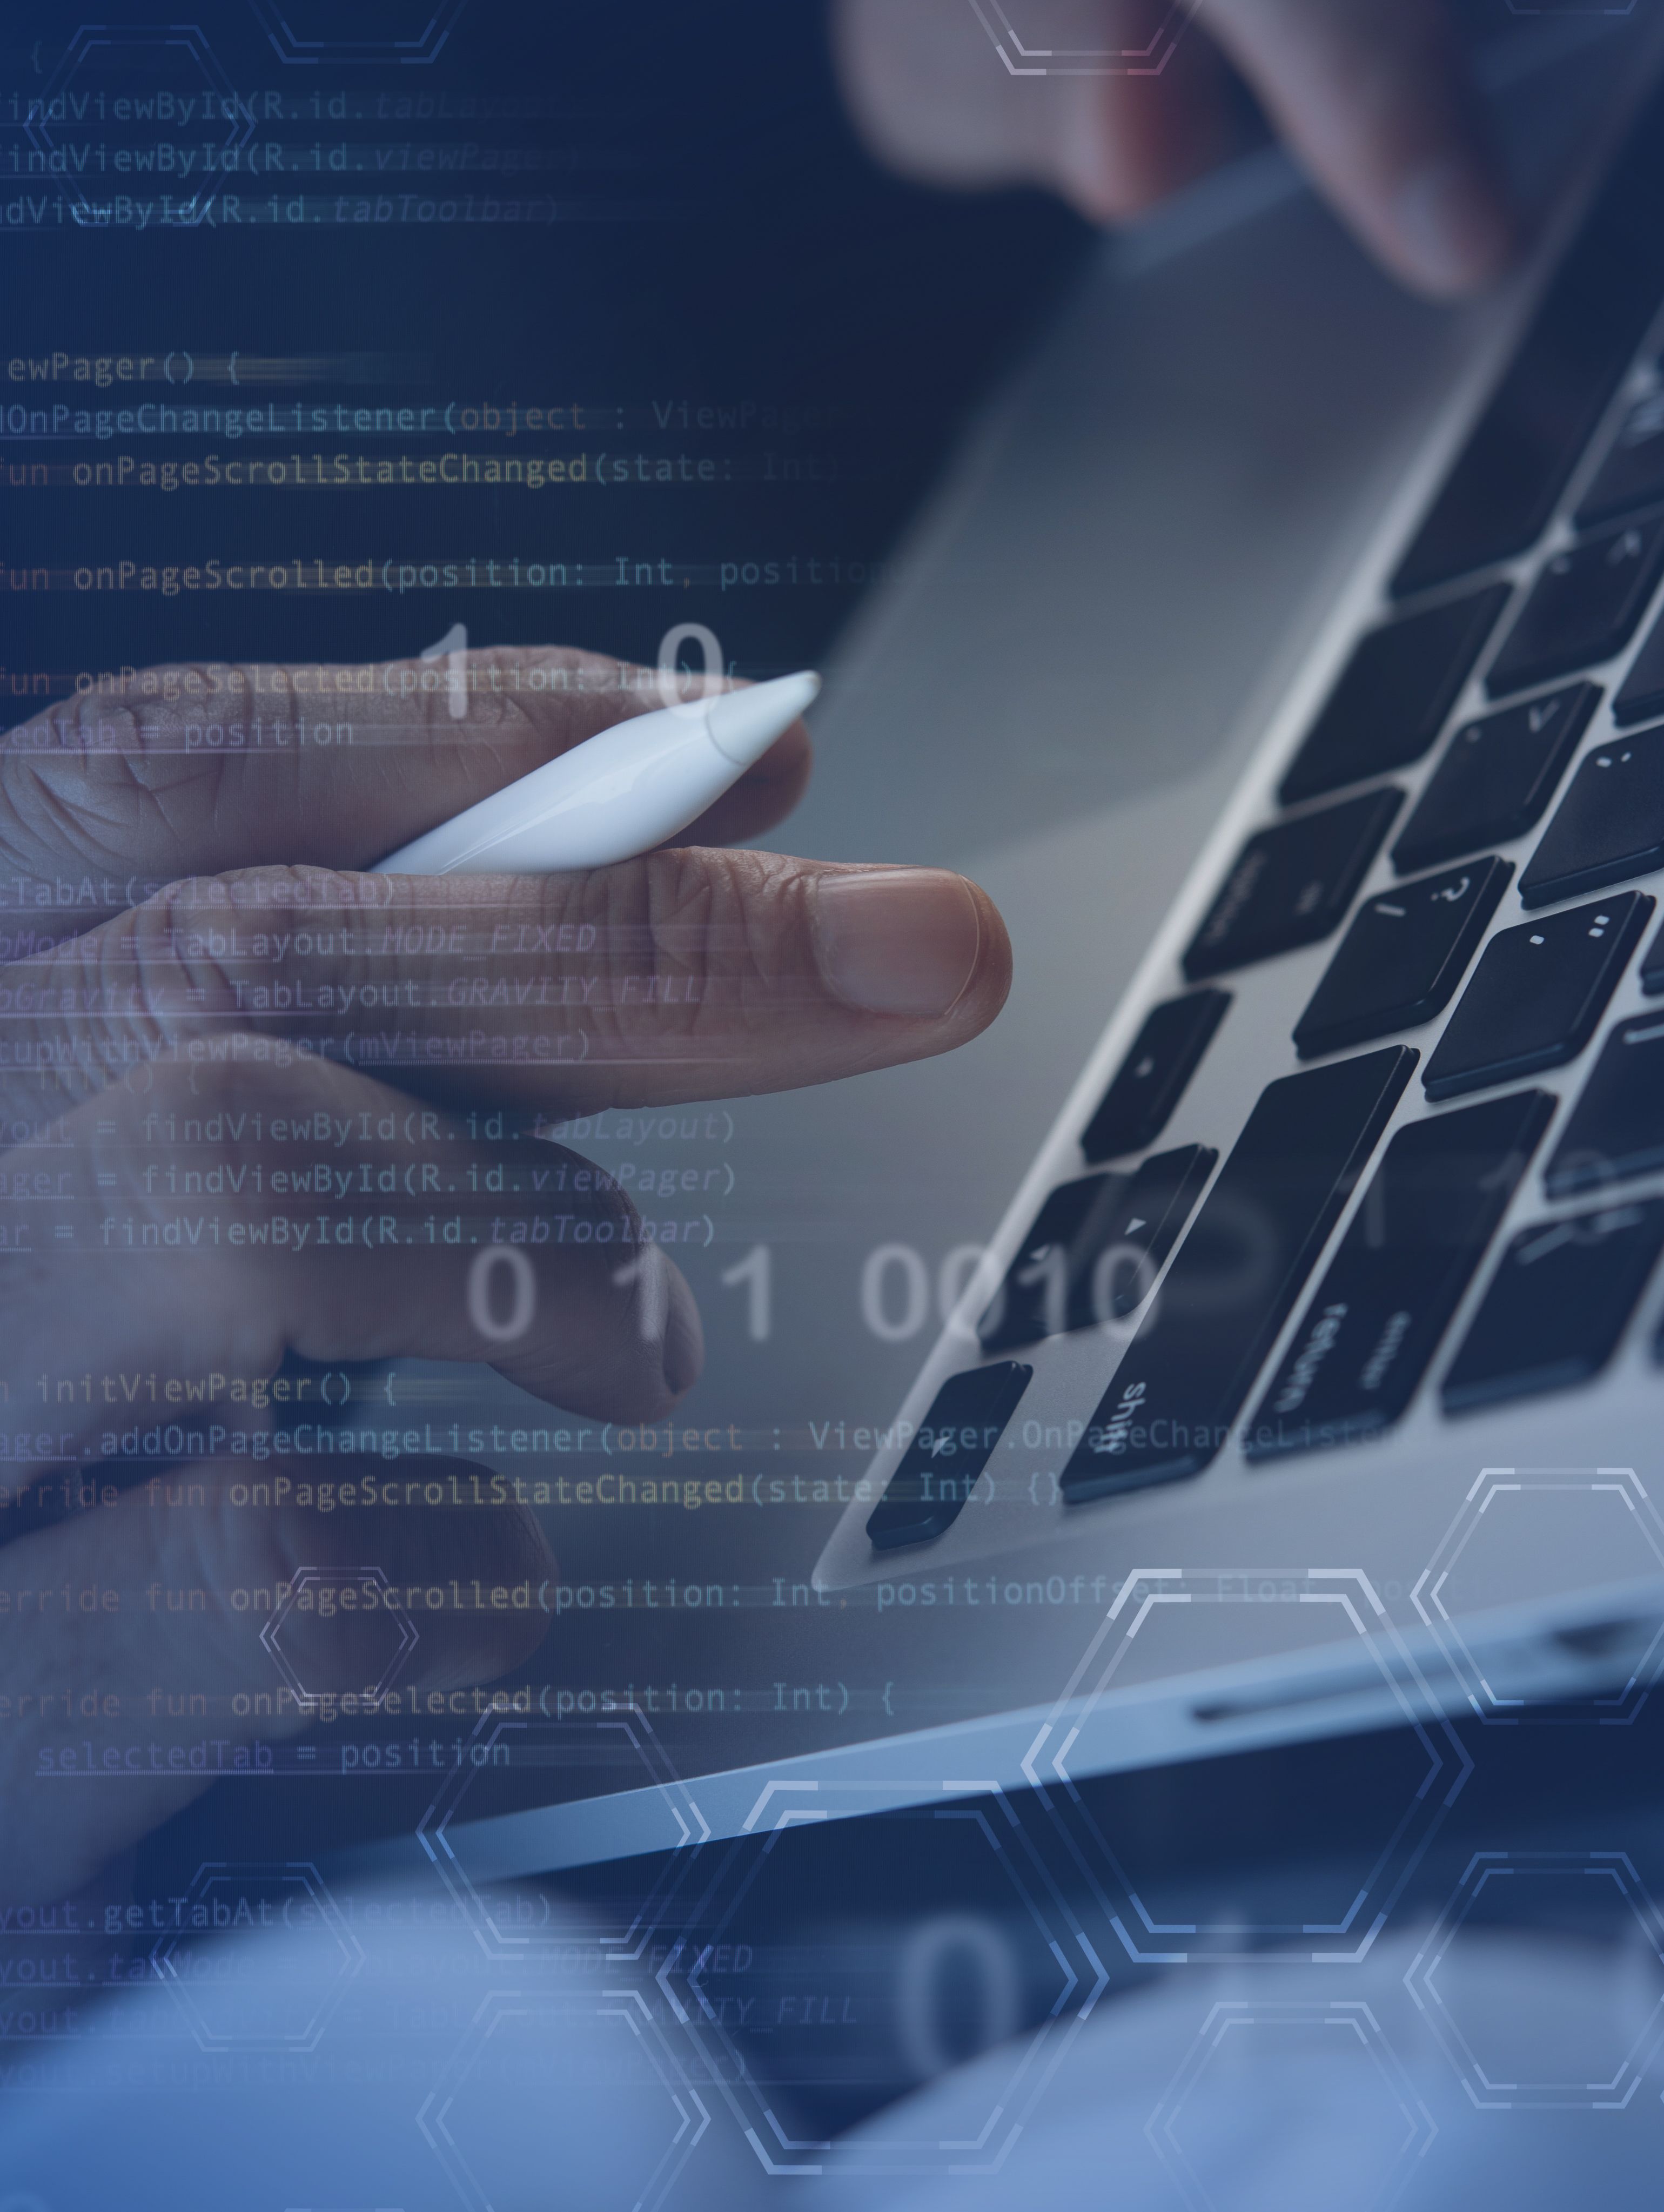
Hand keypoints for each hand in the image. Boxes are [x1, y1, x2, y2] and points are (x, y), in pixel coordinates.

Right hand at [0, 649, 1008, 1906]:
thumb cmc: (40, 1459)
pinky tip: (477, 1584)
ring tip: (641, 1346)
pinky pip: (263, 1561)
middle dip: (640, 939)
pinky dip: (453, 1554)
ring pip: (229, 1167)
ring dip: (531, 1239)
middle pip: (251, 955)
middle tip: (921, 955)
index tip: (731, 746)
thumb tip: (671, 840)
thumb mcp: (130, 1199)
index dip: (457, 733)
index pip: (151, 778)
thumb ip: (330, 1031)